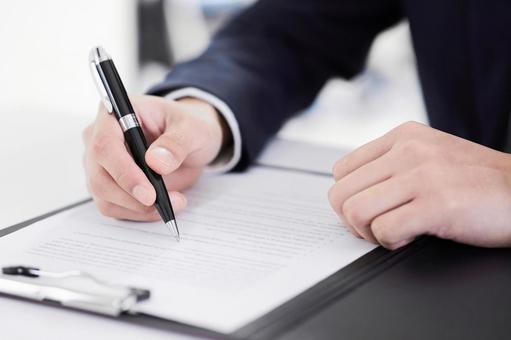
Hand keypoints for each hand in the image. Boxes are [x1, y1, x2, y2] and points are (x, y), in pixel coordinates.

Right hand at [83, 95, 226, 220]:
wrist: (189, 142)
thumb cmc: (186, 128)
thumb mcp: (193, 129)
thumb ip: (177, 143)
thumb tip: (156, 161)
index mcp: (114, 114)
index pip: (105, 145)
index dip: (124, 172)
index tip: (149, 193)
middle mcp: (98, 138)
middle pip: (99, 176)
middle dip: (132, 197)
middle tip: (165, 203)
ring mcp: (99, 164)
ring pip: (105, 197)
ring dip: (138, 208)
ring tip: (174, 202)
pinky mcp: (108, 185)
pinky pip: (114, 207)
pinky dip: (138, 213)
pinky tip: (161, 207)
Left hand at [328, 121, 510, 249]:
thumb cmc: (476, 180)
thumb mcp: (430, 154)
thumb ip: (392, 164)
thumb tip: (353, 190)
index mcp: (403, 137)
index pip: (342, 170)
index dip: (348, 198)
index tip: (367, 210)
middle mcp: (408, 151)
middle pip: (341, 193)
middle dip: (351, 220)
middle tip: (373, 228)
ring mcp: (422, 176)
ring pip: (355, 211)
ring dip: (367, 233)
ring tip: (391, 233)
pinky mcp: (436, 205)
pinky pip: (384, 230)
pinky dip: (390, 242)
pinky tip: (409, 238)